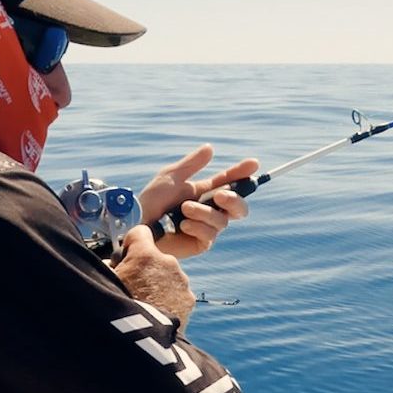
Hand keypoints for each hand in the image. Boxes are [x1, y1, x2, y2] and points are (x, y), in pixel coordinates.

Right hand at [110, 226, 194, 325]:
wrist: (142, 342)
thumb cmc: (117, 311)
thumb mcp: (104, 283)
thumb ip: (107, 268)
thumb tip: (109, 264)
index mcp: (144, 255)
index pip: (140, 232)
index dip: (132, 243)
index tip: (127, 256)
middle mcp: (168, 262)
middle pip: (155, 258)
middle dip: (145, 269)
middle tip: (133, 288)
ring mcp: (182, 281)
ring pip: (168, 276)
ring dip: (158, 285)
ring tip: (145, 305)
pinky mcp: (189, 300)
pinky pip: (178, 293)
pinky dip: (170, 300)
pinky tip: (158, 314)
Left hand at [133, 144, 257, 259]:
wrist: (138, 223)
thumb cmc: (151, 200)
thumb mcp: (172, 176)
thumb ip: (192, 164)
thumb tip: (210, 148)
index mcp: (204, 192)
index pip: (229, 182)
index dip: (242, 173)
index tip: (254, 163)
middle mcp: (209, 210)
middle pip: (239, 207)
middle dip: (235, 200)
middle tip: (221, 195)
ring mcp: (206, 228)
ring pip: (222, 221)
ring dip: (204, 212)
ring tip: (184, 209)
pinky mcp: (200, 244)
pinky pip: (210, 235)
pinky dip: (197, 227)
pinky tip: (183, 225)